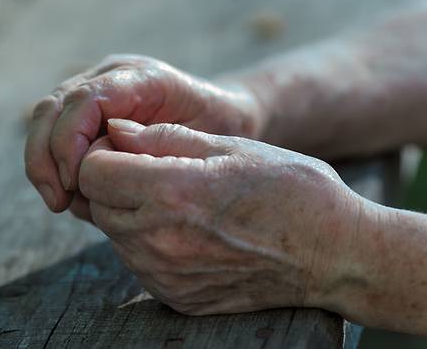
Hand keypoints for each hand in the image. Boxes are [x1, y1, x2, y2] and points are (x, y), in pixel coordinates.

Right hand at [24, 54, 263, 221]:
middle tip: (57, 200)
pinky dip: (50, 164)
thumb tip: (98, 170)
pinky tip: (65, 194)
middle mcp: (110, 76)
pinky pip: (54, 132)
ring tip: (58, 202)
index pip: (84, 99)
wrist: (225, 115)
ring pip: (45, 118)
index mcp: (140, 77)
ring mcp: (95, 89)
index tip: (74, 183)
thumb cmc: (219, 130)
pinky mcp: (88, 112)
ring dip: (41, 162)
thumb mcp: (201, 140)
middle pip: (52, 107)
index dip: (69, 141)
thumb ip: (153, 149)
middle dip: (45, 156)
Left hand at [78, 119, 363, 314]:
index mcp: (171, 194)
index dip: (104, 153)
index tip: (127, 148)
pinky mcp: (174, 297)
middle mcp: (159, 241)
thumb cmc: (289, 189)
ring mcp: (165, 276)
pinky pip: (137, 262)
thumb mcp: (229, 147)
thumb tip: (116, 129)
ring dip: (129, 212)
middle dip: (114, 181)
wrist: (334, 254)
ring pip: (114, 234)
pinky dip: (148, 242)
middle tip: (152, 171)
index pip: (93, 172)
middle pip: (97, 204)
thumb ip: (163, 138)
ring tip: (176, 201)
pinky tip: (186, 230)